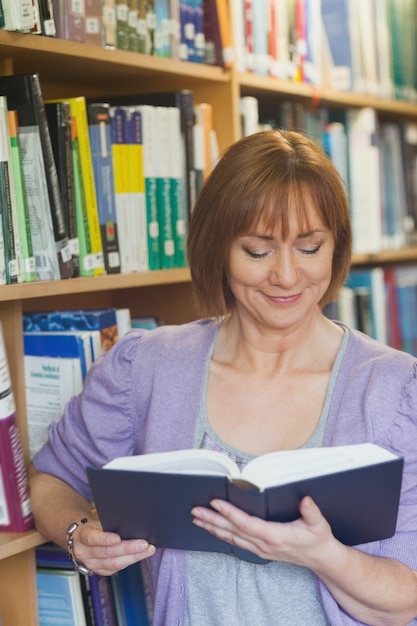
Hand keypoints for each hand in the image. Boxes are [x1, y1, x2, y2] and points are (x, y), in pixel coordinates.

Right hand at [72, 520, 155, 575]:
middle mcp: (84, 552)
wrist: (82, 538)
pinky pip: (116, 569)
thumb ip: (109, 523)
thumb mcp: (97, 520)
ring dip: (133, 557)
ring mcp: (91, 564)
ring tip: (147, 550)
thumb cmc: (93, 526)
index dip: (105, 539)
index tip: (118, 538)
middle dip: (128, 549)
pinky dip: (130, 561)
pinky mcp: (99, 571)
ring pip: (113, 563)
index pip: (92, 538)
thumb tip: (131, 522)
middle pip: (107, 552)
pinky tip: (140, 556)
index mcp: (81, 536)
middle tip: (144, 544)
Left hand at [191, 495, 335, 568]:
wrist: (322, 560)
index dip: (230, 513)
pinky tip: (213, 528)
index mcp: (275, 536)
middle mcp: (264, 544)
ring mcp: (260, 549)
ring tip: (197, 518)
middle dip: (212, 521)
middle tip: (194, 511)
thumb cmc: (319, 539)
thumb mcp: (319, 524)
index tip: (215, 502)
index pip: (247, 524)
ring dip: (213, 528)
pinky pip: (236, 542)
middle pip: (233, 531)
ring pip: (231, 538)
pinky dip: (222, 534)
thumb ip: (311, 512)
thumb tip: (305, 499)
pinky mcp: (260, 550)